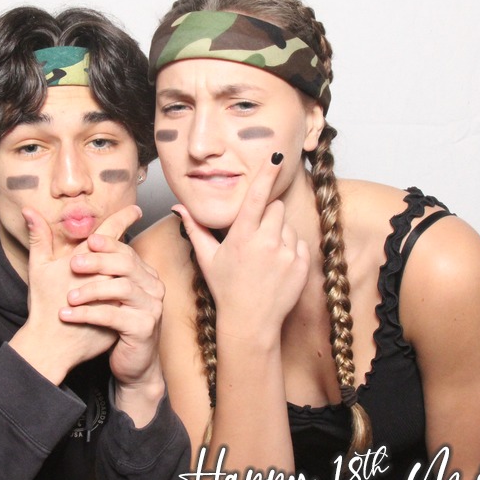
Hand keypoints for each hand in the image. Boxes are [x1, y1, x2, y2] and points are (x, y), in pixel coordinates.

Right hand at [8, 206, 130, 383]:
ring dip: (136, 262)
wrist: (52, 346)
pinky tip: (138, 279)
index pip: (110, 233)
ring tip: (138, 251)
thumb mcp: (39, 268)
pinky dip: (135, 285)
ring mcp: (115, 295)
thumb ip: (39, 236)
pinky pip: (134, 295)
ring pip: (133, 272)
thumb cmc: (43, 305)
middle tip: (140, 222)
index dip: (124, 218)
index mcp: (85, 260)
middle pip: (126, 250)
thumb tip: (29, 209)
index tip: (135, 210)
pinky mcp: (122, 312)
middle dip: (133, 237)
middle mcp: (104, 275)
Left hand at [61, 206, 166, 424]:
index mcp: (145, 274)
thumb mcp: (104, 293)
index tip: (88, 240)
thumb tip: (70, 233)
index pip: (127, 251)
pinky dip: (89, 314)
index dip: (108, 244)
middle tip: (73, 265)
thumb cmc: (115, 323)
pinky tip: (68, 316)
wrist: (133, 363)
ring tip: (69, 297)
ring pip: (121, 288)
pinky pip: (114, 315)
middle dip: (98, 262)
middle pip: (126, 264)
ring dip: (91, 290)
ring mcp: (152, 307)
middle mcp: (153, 287)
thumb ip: (94, 265)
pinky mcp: (144, 328)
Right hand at [176, 153, 310, 344]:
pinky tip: (276, 266)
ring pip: (287, 224)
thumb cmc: (226, 288)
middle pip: (275, 207)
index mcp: (242, 236)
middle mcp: (266, 242)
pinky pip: (298, 242)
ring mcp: (286, 253)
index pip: (256, 197)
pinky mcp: (302, 263)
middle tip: (255, 235)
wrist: (251, 322)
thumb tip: (178, 208)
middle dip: (267, 215)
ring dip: (278, 232)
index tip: (276, 157)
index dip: (266, 174)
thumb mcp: (208, 258)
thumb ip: (195, 228)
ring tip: (265, 255)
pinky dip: (289, 248)